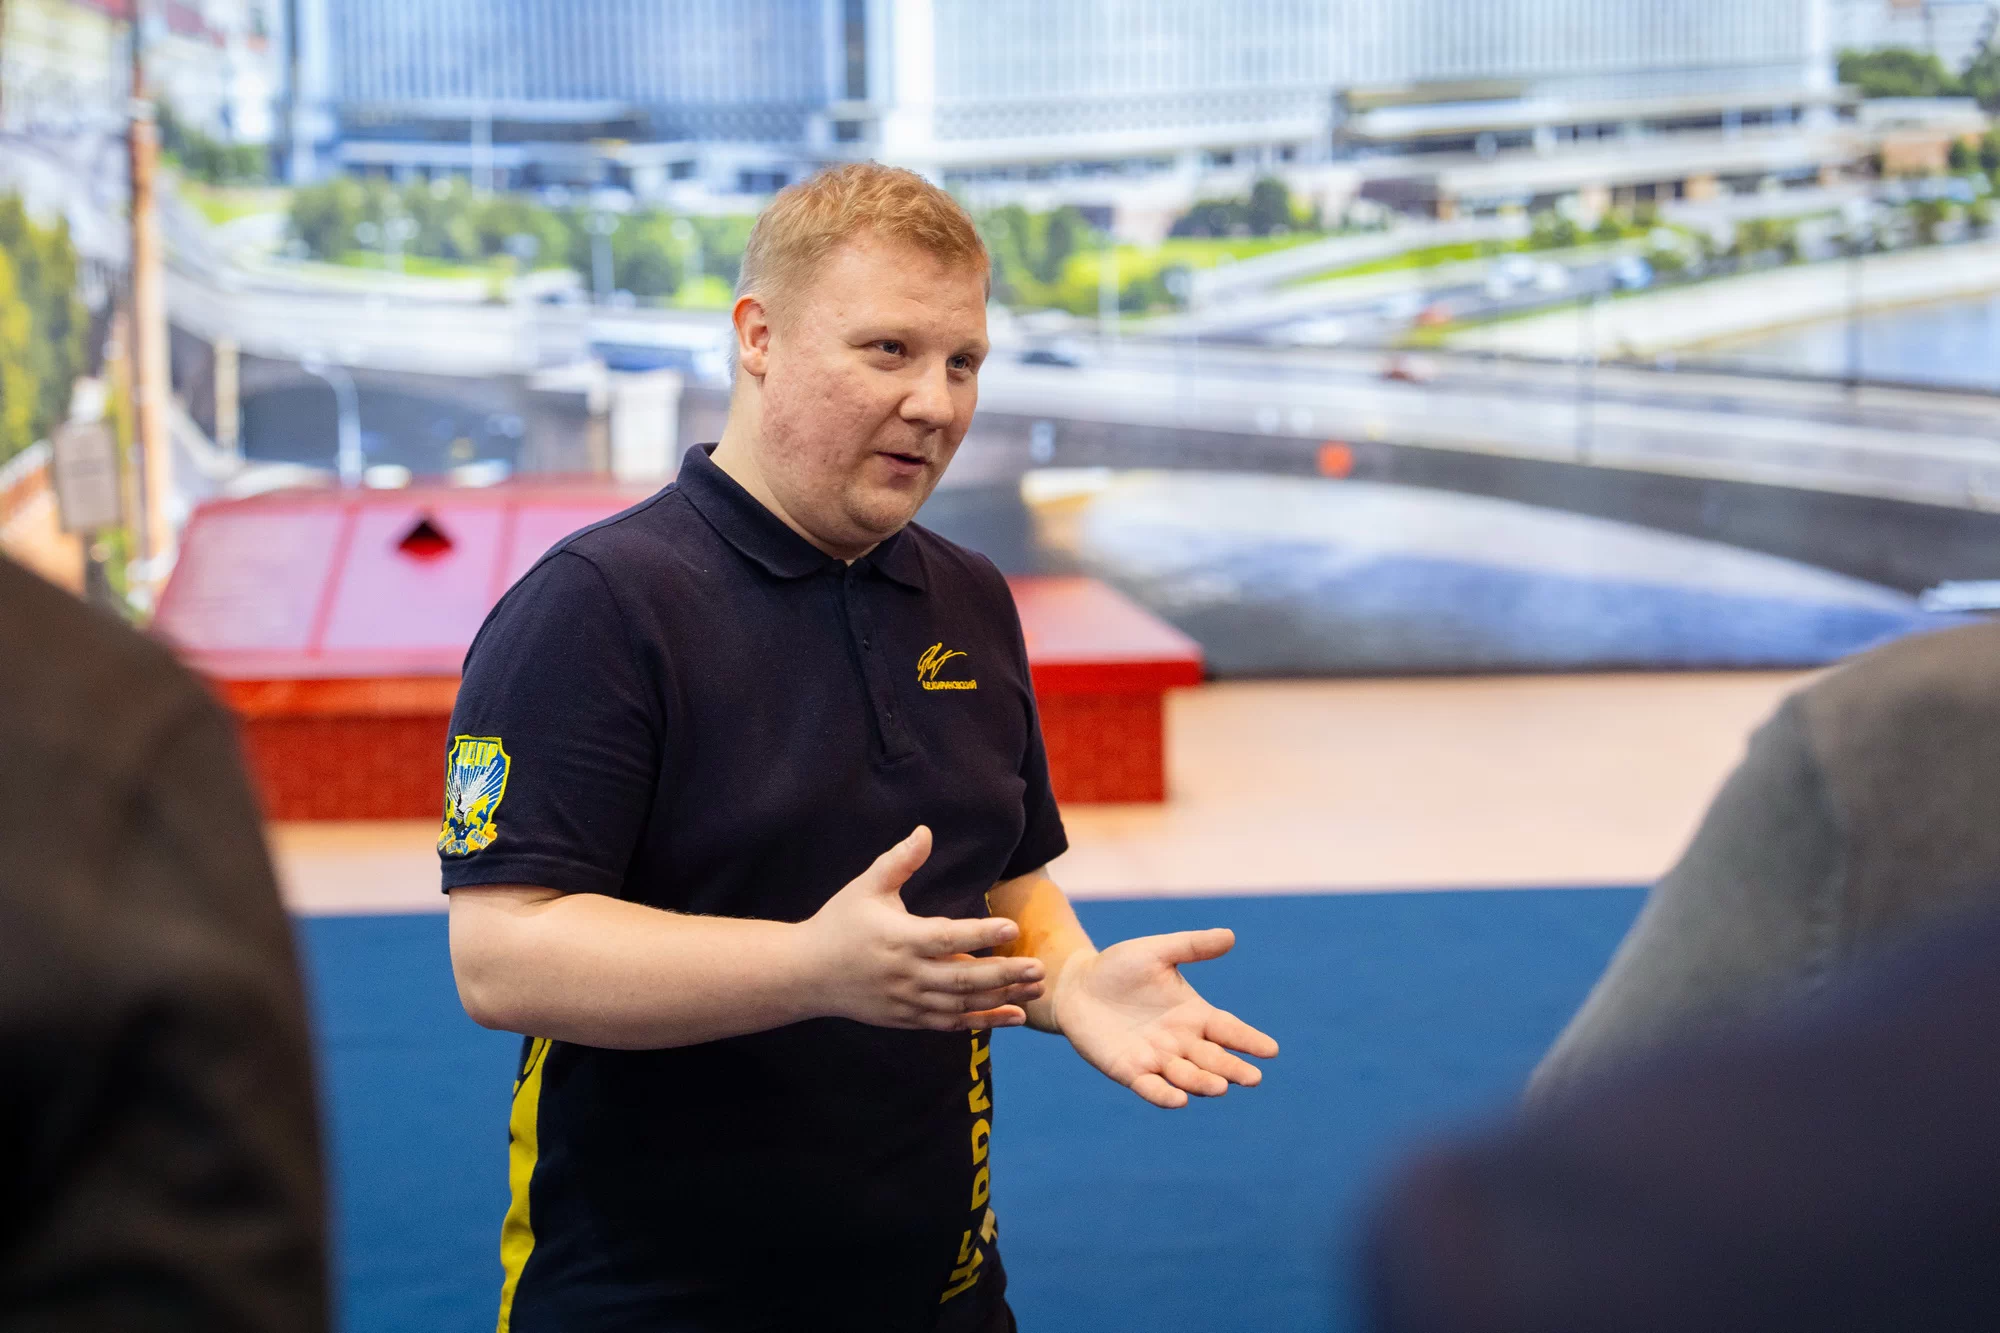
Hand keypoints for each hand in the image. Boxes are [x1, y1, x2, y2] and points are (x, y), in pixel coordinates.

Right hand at [801, 826, 1045, 1030]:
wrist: (806, 974)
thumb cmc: (839, 923)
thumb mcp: (866, 887)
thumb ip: (899, 861)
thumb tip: (926, 831)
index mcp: (899, 939)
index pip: (947, 937)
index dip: (981, 934)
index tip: (1012, 926)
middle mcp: (907, 974)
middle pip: (963, 978)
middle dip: (1005, 974)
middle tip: (1039, 968)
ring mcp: (908, 1001)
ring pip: (962, 1005)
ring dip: (1001, 1000)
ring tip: (1036, 991)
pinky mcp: (908, 1018)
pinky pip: (952, 1024)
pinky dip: (984, 1021)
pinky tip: (1013, 1016)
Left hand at [1052, 929, 1277, 1108]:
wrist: (1077, 986)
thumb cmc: (1119, 967)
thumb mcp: (1157, 952)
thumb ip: (1191, 946)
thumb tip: (1230, 936)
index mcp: (1194, 1014)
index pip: (1228, 1029)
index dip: (1249, 1040)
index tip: (1271, 1050)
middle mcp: (1181, 1041)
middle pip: (1213, 1059)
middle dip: (1232, 1069)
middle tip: (1252, 1078)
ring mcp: (1156, 1059)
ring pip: (1186, 1076)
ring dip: (1203, 1083)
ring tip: (1220, 1087)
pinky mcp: (1129, 1071)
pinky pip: (1150, 1087)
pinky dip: (1164, 1095)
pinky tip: (1178, 1100)